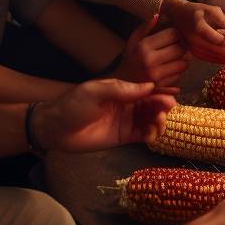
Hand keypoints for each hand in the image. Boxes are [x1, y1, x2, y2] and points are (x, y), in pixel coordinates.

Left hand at [33, 79, 176, 151]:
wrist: (55, 129)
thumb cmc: (72, 105)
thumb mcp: (94, 91)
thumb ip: (121, 89)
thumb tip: (149, 86)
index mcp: (122, 90)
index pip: (147, 89)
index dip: (160, 93)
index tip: (169, 98)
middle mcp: (128, 105)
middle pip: (153, 105)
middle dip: (163, 108)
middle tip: (164, 112)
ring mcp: (127, 121)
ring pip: (152, 120)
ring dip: (160, 122)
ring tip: (156, 125)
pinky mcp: (124, 138)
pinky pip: (144, 135)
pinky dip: (152, 135)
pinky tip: (150, 135)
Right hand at [115, 14, 189, 89]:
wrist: (122, 83)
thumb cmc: (130, 58)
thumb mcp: (133, 40)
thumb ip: (145, 27)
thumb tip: (157, 14)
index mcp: (143, 47)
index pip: (173, 34)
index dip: (175, 33)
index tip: (172, 35)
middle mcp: (150, 61)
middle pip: (181, 48)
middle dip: (181, 46)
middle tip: (176, 46)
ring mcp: (156, 76)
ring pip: (184, 63)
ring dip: (182, 59)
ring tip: (173, 57)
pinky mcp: (161, 87)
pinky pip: (179, 75)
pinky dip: (178, 71)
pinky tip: (170, 69)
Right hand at [165, 0, 224, 63]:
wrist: (177, 15)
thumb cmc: (197, 10)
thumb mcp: (211, 10)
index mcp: (200, 28)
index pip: (219, 40)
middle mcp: (195, 41)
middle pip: (220, 52)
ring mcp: (193, 49)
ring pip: (218, 59)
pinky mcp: (194, 54)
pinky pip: (212, 60)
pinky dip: (223, 58)